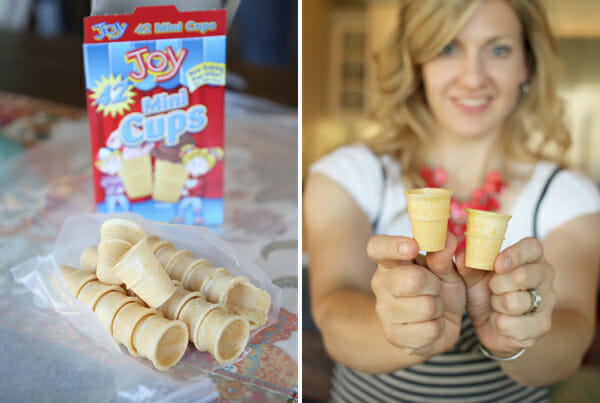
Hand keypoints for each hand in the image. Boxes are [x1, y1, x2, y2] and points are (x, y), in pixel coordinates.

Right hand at [369, 233, 465, 356]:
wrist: (434, 327)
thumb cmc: (438, 291)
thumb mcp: (447, 270)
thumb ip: (444, 256)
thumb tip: (447, 239)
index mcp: (390, 261)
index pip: (378, 247)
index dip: (394, 246)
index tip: (413, 246)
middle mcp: (380, 283)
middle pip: (414, 279)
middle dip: (434, 285)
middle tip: (434, 288)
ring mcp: (384, 311)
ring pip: (426, 307)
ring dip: (438, 308)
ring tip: (433, 308)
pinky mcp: (393, 335)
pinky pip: (429, 331)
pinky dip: (438, 329)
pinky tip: (430, 325)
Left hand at [456, 237, 555, 356]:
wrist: (488, 323)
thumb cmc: (485, 291)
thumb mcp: (472, 274)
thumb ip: (468, 263)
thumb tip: (463, 256)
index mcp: (530, 256)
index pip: (532, 247)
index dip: (514, 255)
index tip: (496, 265)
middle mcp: (544, 276)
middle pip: (523, 276)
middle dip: (497, 284)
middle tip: (492, 288)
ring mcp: (547, 301)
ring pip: (514, 302)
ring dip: (496, 305)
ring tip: (496, 304)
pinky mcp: (542, 325)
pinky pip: (510, 324)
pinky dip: (497, 323)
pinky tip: (500, 319)